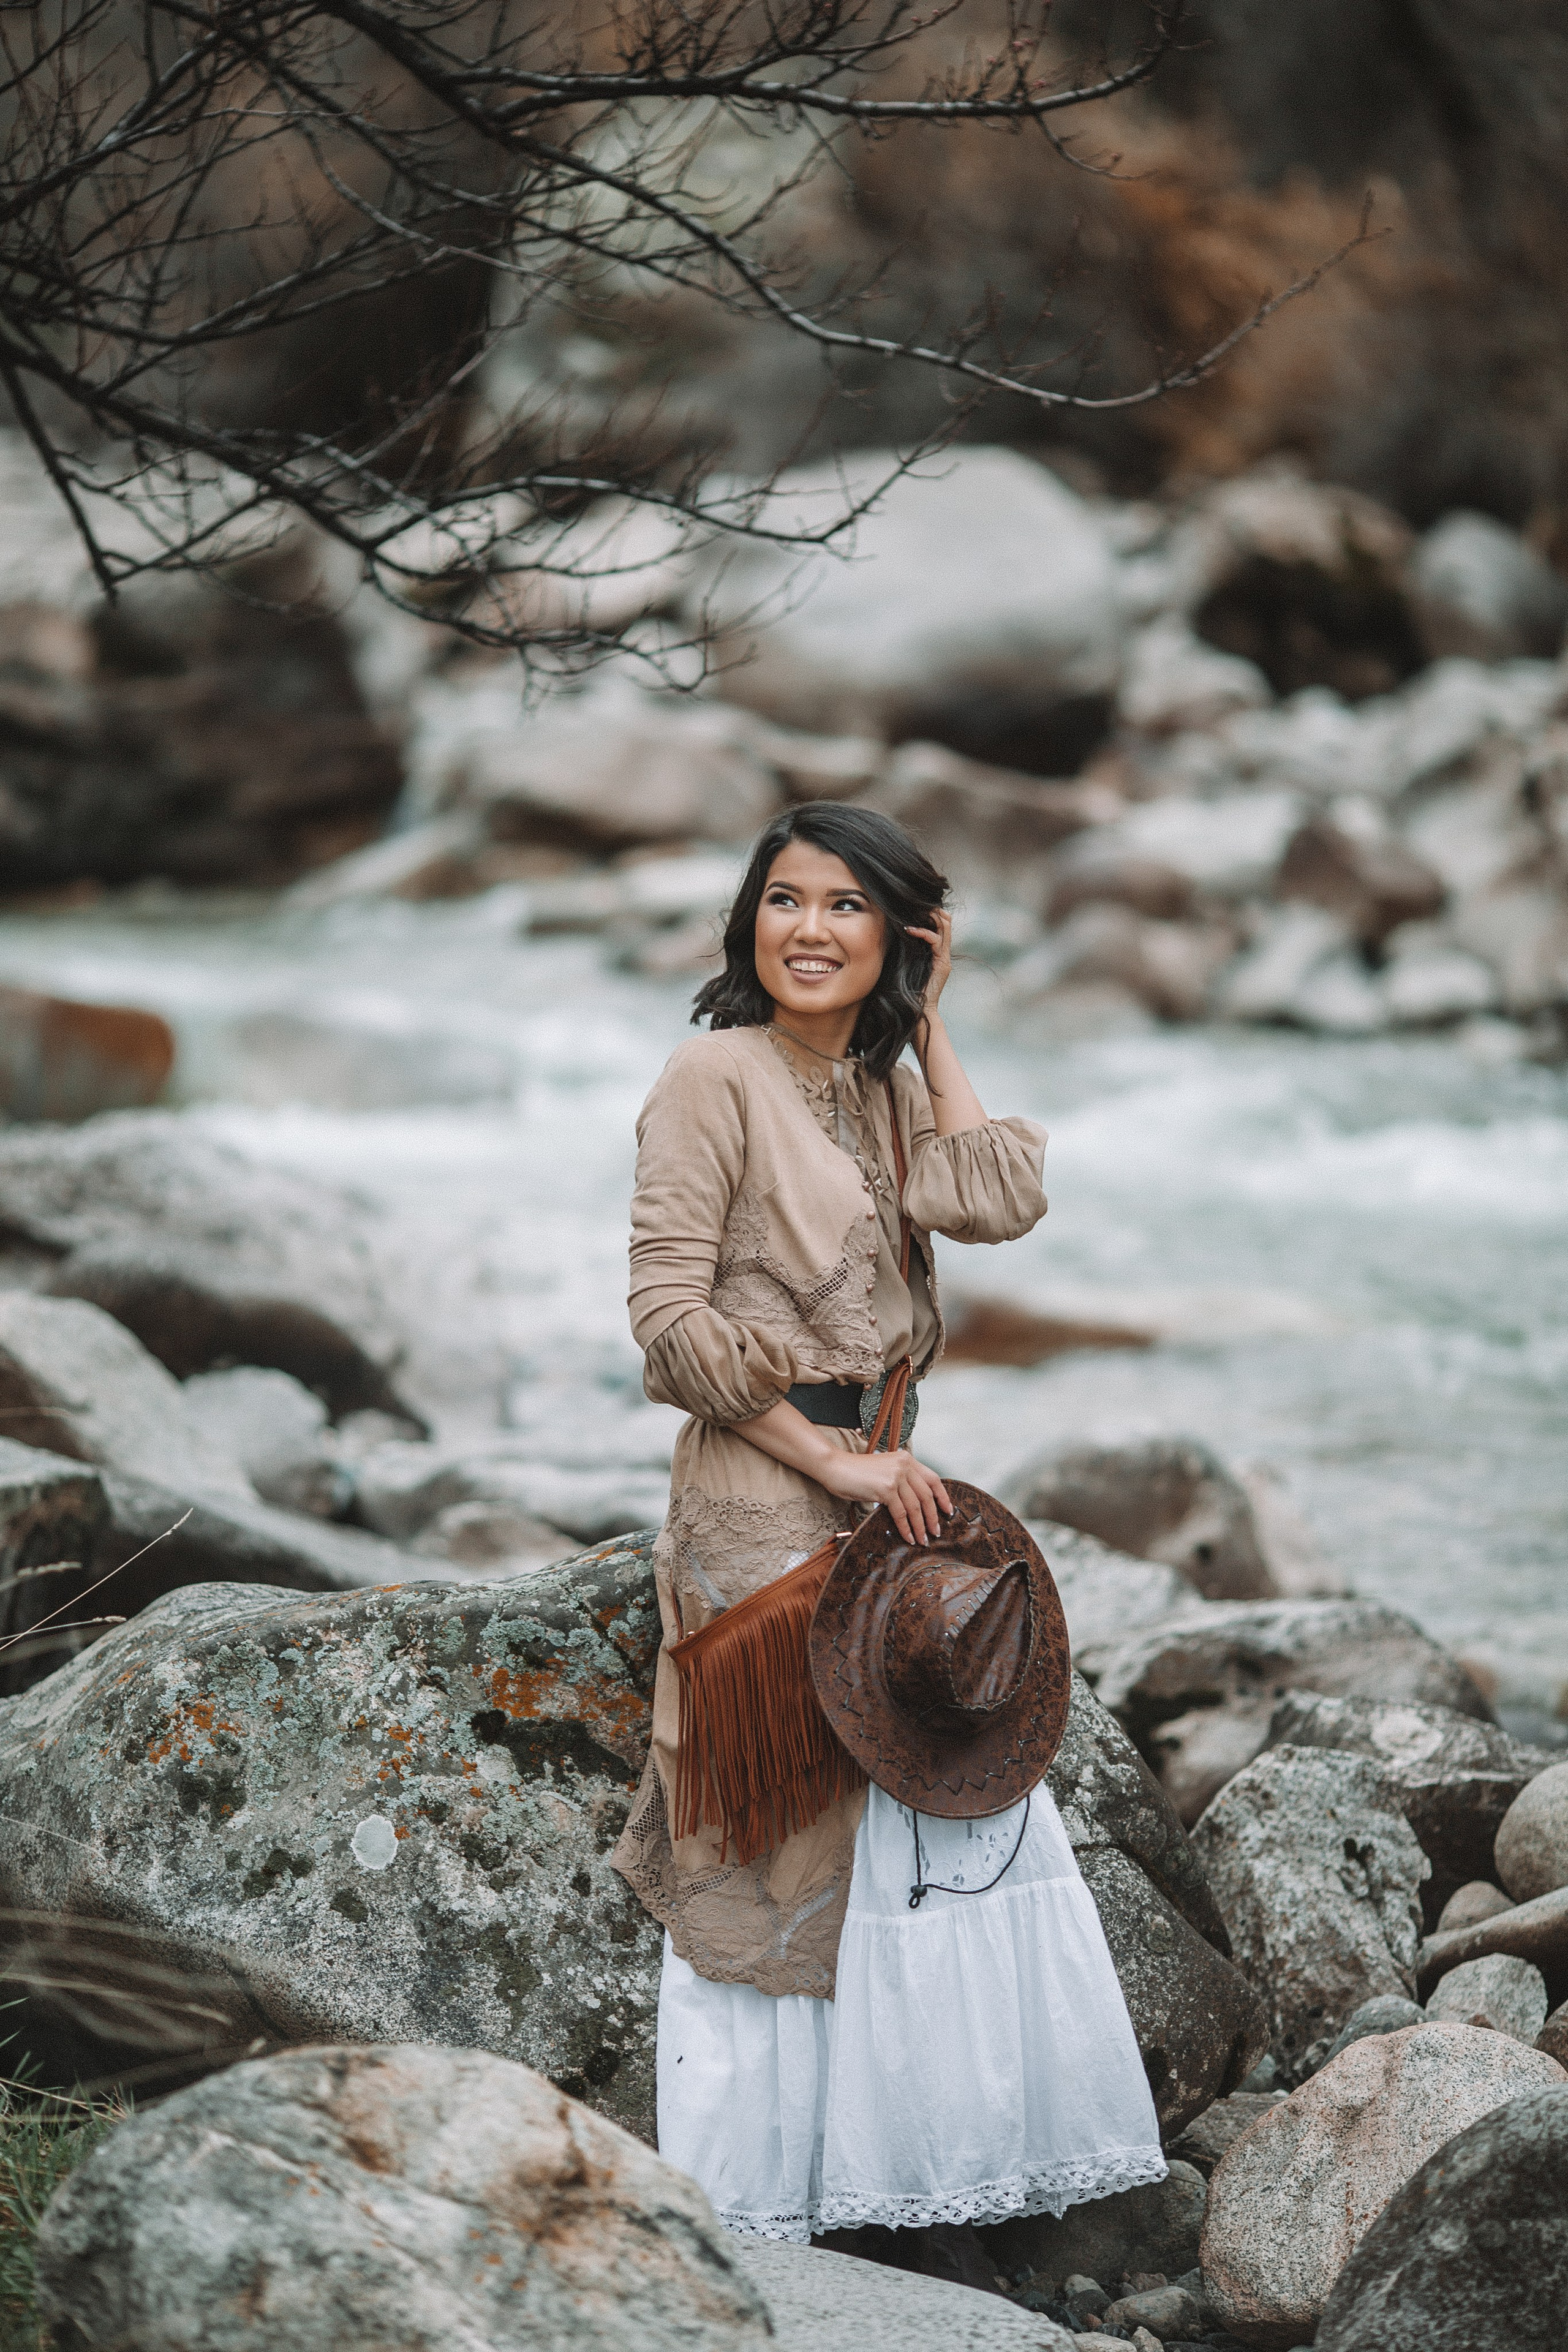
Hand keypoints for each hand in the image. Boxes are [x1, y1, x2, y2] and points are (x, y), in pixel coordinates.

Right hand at [816, 1445, 952, 1543]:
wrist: (835, 1467)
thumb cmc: (856, 1472)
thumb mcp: (885, 1470)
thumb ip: (901, 1480)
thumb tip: (916, 1504)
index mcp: (906, 1459)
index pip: (933, 1479)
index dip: (943, 1497)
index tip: (948, 1512)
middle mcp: (904, 1465)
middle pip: (927, 1495)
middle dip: (933, 1516)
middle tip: (936, 1531)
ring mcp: (895, 1477)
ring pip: (915, 1506)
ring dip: (920, 1526)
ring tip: (922, 1539)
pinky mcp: (885, 1489)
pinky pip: (901, 1513)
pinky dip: (906, 1528)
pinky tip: (908, 1537)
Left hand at [905, 907, 952, 1028]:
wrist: (918, 1011)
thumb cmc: (907, 990)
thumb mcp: (905, 963)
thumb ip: (905, 950)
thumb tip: (891, 934)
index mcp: (935, 953)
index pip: (940, 925)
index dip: (931, 913)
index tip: (913, 906)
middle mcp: (943, 954)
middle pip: (946, 922)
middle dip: (933, 910)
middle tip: (917, 903)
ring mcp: (944, 959)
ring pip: (945, 927)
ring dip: (930, 916)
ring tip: (916, 911)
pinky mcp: (942, 964)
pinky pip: (935, 941)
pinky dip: (923, 932)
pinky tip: (909, 929)